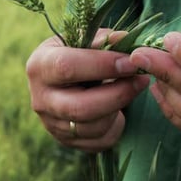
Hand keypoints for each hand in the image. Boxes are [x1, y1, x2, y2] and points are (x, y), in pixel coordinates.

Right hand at [26, 29, 149, 151]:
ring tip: (131, 90)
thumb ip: (104, 39)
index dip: (103, 65)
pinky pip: (99, 141)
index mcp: (39, 66)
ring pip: (93, 127)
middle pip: (80, 107)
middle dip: (118, 94)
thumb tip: (125, 40)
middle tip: (141, 80)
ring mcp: (51, 124)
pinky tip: (119, 108)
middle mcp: (40, 98)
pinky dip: (116, 125)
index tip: (132, 62)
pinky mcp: (66, 141)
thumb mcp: (84, 39)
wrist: (64, 81)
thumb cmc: (77, 54)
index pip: (67, 67)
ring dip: (119, 108)